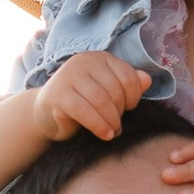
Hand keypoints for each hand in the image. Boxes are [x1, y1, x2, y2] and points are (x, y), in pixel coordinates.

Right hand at [28, 52, 149, 146]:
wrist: (46, 114)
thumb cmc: (83, 103)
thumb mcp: (108, 93)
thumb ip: (128, 85)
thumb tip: (147, 80)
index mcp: (100, 58)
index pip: (128, 76)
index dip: (133, 97)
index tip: (128, 109)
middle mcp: (83, 61)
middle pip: (114, 89)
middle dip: (120, 111)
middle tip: (118, 125)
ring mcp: (68, 75)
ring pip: (100, 100)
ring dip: (111, 121)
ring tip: (113, 132)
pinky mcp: (58, 94)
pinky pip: (84, 111)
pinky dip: (98, 125)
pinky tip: (105, 135)